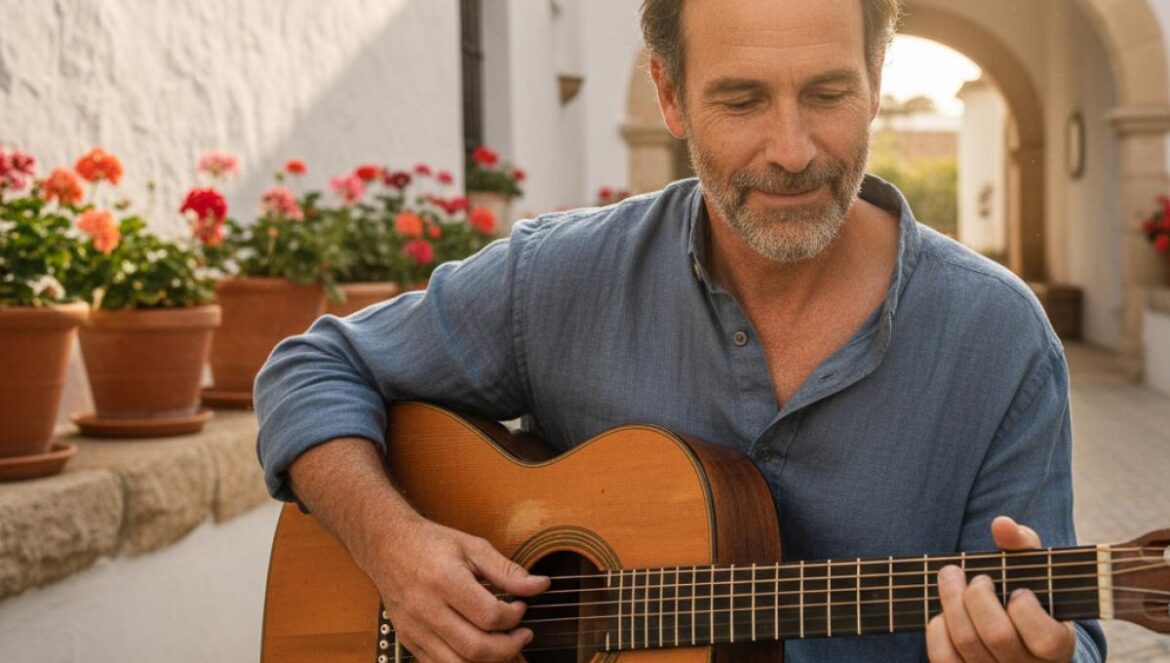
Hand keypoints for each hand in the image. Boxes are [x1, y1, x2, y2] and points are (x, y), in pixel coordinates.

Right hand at [359, 514, 549, 661]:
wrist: (387, 546)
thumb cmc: (431, 544)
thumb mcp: (473, 547)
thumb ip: (507, 570)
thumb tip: (540, 586)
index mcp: (445, 581)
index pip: (489, 615)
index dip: (515, 616)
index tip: (520, 606)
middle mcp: (426, 609)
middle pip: (476, 648)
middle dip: (509, 647)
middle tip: (522, 634)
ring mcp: (415, 629)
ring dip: (489, 661)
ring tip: (504, 645)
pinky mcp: (409, 641)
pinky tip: (480, 649)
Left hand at [926, 516, 1077, 662]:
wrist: (1013, 635)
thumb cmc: (1028, 595)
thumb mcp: (1034, 570)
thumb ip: (1022, 545)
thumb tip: (1002, 523)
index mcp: (1058, 648)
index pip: (1045, 639)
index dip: (1025, 609)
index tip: (1018, 591)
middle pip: (997, 634)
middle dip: (978, 595)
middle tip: (977, 578)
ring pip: (967, 643)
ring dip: (952, 602)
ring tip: (951, 578)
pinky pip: (944, 658)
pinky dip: (937, 629)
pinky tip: (944, 613)